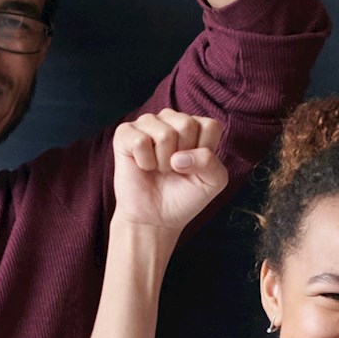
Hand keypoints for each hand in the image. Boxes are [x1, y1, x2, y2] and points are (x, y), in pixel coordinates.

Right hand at [108, 109, 228, 277]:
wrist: (156, 218)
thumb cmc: (184, 196)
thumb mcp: (213, 182)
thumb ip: (211, 163)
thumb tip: (178, 157)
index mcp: (196, 126)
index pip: (210, 126)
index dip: (205, 152)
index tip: (194, 167)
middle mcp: (171, 119)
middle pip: (187, 125)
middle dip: (183, 157)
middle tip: (173, 169)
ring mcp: (147, 123)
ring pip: (165, 134)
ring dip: (163, 162)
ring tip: (159, 168)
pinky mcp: (125, 133)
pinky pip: (140, 141)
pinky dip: (145, 162)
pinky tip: (143, 166)